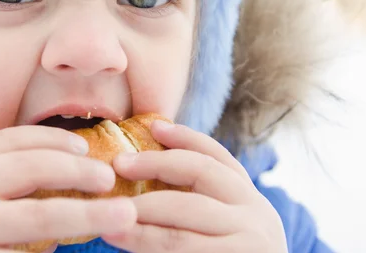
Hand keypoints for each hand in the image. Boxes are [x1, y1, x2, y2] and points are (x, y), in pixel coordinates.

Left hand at [102, 121, 287, 252]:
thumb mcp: (228, 227)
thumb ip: (201, 202)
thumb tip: (144, 170)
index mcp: (251, 199)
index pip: (218, 156)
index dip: (185, 137)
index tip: (154, 125)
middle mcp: (256, 213)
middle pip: (200, 172)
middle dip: (154, 164)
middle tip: (118, 164)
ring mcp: (248, 241)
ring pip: (183, 216)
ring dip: (139, 214)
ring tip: (109, 214)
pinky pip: (181, 249)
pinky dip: (146, 243)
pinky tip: (122, 240)